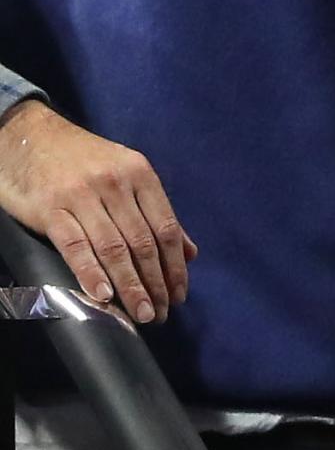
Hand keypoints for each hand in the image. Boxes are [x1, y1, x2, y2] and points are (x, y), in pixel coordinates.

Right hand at [0, 98, 196, 321]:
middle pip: (143, 243)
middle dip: (155, 283)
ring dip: (130, 285)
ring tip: (140, 313)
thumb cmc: (83, 160)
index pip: (166, 229)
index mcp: (140, 175)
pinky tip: (102, 295)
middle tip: (160, 313)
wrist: (30, 135)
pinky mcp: (51, 209)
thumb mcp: (127, 174)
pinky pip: (75, 246)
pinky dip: (91, 272)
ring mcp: (82, 196)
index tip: (179, 295)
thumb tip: (189, 252)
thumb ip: (156, 212)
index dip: (175, 267)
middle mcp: (116, 184)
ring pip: (114, 248)